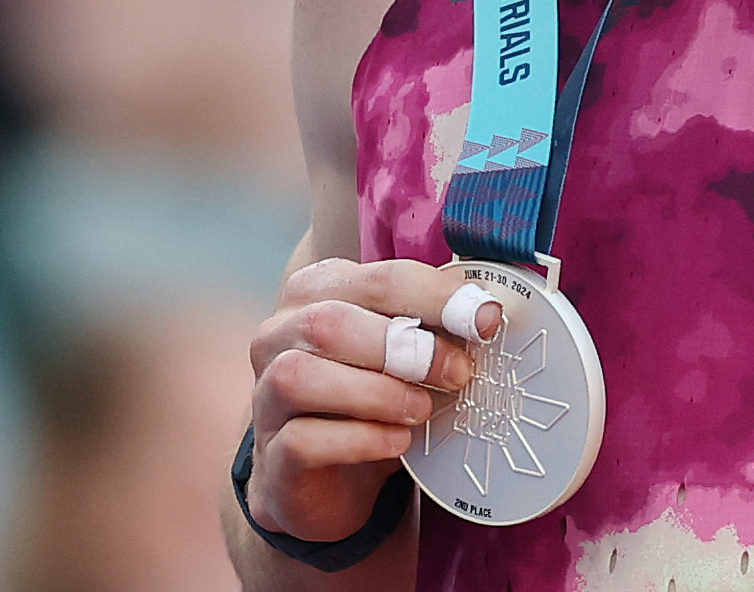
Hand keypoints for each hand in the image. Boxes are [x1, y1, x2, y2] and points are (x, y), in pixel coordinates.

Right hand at [244, 259, 502, 541]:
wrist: (332, 476)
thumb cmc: (373, 395)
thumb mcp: (404, 351)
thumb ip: (432, 325)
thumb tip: (488, 313)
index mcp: (316, 291)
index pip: (377, 278)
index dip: (436, 296)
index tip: (485, 320)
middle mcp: (278, 336)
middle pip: (329, 322)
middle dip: (406, 347)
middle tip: (458, 374)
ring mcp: (265, 396)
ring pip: (300, 377)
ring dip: (377, 392)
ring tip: (422, 409)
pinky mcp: (271, 454)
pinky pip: (302, 440)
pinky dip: (360, 439)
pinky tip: (398, 442)